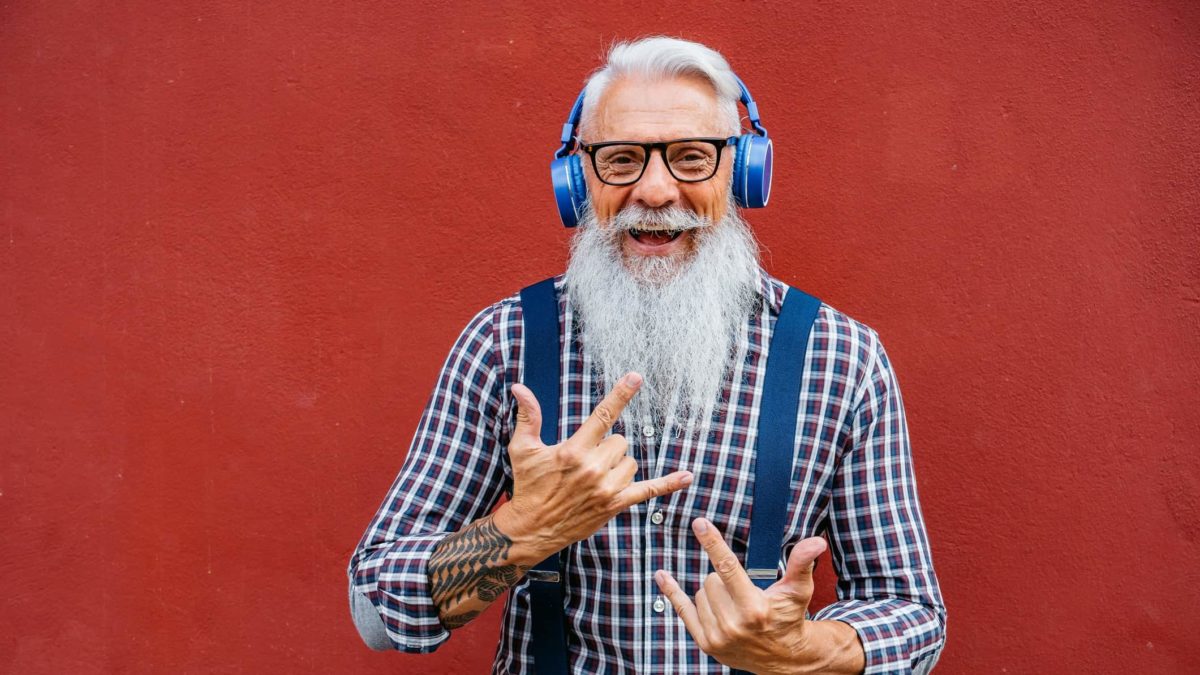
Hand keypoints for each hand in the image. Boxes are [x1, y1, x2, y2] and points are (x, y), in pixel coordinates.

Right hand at [496, 372, 692, 557]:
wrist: (532, 528)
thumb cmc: (528, 486)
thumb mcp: (523, 449)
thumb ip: (528, 417)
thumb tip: (520, 388)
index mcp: (573, 451)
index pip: (602, 416)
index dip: (620, 395)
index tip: (636, 377)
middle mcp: (593, 468)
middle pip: (620, 441)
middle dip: (606, 446)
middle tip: (585, 460)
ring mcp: (607, 488)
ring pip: (630, 462)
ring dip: (618, 464)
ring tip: (594, 476)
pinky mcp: (615, 504)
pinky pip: (648, 491)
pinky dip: (668, 484)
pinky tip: (687, 476)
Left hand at [655, 518, 859, 674]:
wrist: (783, 658)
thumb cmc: (789, 618)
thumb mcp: (798, 591)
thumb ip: (802, 564)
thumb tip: (815, 542)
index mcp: (754, 608)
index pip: (728, 568)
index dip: (713, 544)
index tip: (699, 523)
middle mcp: (733, 624)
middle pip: (711, 580)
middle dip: (723, 579)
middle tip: (741, 591)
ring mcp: (717, 636)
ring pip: (700, 593)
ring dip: (713, 592)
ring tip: (733, 603)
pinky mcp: (706, 643)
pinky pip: (682, 610)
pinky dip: (672, 592)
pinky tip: (662, 576)